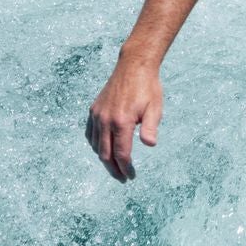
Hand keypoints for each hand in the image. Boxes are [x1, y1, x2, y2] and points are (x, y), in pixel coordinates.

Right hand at [86, 54, 163, 181]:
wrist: (133, 66)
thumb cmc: (147, 88)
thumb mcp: (155, 108)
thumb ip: (150, 127)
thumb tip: (150, 144)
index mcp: (122, 121)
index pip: (121, 153)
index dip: (126, 168)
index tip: (131, 177)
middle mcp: (106, 119)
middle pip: (105, 154)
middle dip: (114, 169)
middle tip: (122, 178)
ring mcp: (97, 115)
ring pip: (96, 145)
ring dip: (104, 159)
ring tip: (115, 167)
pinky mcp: (94, 110)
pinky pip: (90, 134)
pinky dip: (96, 145)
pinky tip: (104, 150)